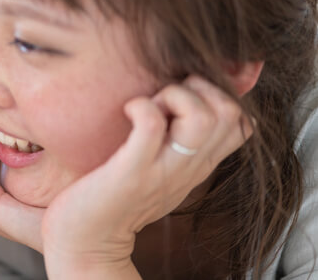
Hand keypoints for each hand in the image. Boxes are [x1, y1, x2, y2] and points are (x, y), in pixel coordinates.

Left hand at [41, 75, 252, 278]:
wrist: (88, 242)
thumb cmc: (116, 196)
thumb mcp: (161, 168)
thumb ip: (179, 141)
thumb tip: (180, 96)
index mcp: (198, 164)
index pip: (241, 121)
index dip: (216, 94)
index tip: (180, 100)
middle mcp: (189, 167)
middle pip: (230, 113)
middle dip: (197, 89)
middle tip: (162, 100)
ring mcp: (162, 170)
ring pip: (202, 117)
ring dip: (173, 97)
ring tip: (147, 106)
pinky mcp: (131, 173)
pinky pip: (151, 126)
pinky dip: (140, 107)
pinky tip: (126, 112)